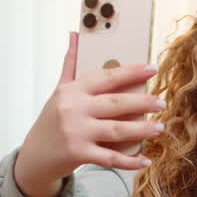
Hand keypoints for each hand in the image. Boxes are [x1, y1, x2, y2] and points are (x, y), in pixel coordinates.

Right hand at [14, 32, 165, 196]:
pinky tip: (145, 160)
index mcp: (72, 91)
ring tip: (159, 128)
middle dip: (143, 103)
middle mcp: (73, 109)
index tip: (153, 68)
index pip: (105, 77)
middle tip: (162, 102)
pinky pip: (110, 158)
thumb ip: (70, 64)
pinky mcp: (79, 154)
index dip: (131, 72)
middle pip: (116, 104)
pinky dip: (130, 162)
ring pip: (117, 131)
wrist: (34, 156)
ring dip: (142, 130)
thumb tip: (74, 34)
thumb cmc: (51, 120)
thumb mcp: (59, 91)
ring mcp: (76, 133)